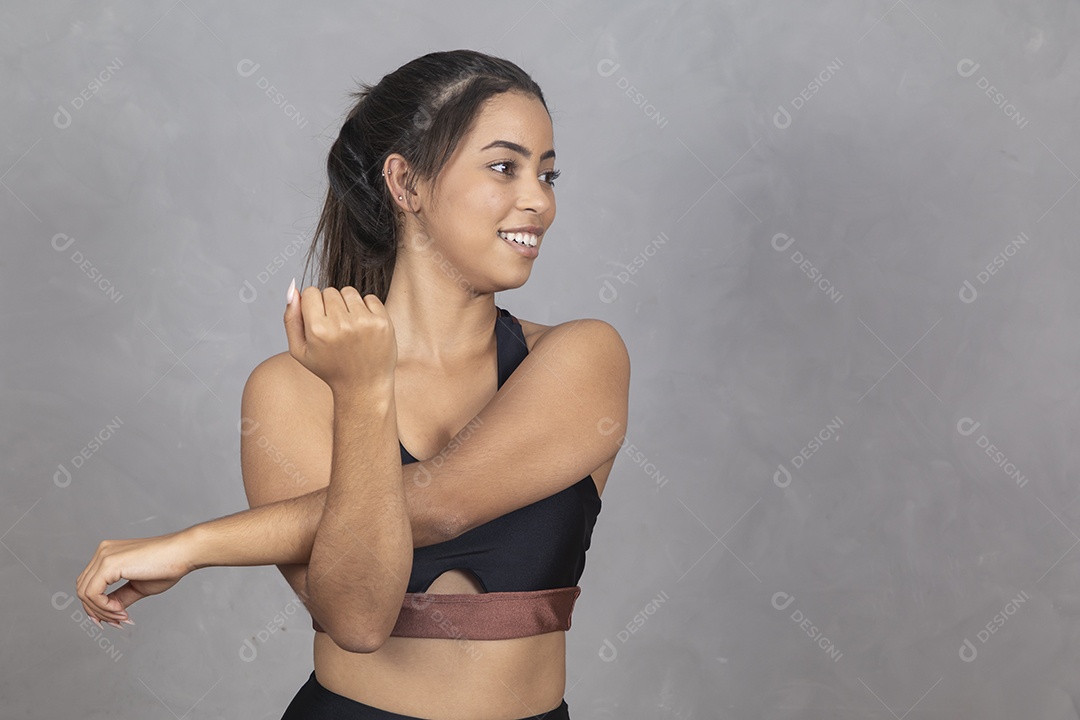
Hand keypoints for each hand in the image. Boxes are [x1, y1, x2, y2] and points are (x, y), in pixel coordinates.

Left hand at [76, 530, 196, 626]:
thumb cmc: (168, 566)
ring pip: (84, 593)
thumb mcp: (138, 587)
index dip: (98, 606)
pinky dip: (103, 607)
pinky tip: (121, 611)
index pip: (89, 584)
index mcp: (109, 554)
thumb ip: (120, 597)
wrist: (184, 553)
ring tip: (123, 617)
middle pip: (83, 589)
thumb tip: (109, 612)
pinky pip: (92, 593)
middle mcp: (103, 551)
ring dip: (102, 611)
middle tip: (118, 622)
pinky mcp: (108, 563)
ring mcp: (104, 556)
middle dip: (98, 611)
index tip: (116, 619)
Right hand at [283, 280, 396, 395]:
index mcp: (318, 330)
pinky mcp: (382, 322)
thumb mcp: (300, 350)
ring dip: (348, 304)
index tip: (319, 320)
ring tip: (349, 327)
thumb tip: (292, 289)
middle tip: (335, 328)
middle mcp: (341, 324)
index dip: (313, 305)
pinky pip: (370, 298)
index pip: (311, 292)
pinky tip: (364, 328)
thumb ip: (291, 319)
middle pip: (330, 291)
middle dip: (330, 305)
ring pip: (349, 292)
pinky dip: (367, 308)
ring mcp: (364, 322)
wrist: (364, 386)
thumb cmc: (329, 368)